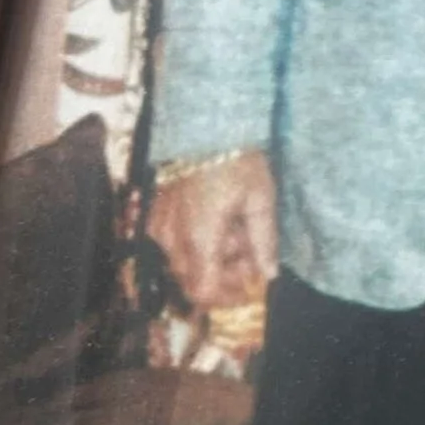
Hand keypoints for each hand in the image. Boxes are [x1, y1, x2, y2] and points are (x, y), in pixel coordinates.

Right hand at [148, 150, 278, 310]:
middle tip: (251, 257)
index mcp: (199, 237)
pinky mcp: (155, 213)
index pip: (202, 290)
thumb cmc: (236, 159)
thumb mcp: (260, 199)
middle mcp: (172, 237)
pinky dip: (197, 242)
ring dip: (212, 258)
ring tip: (240, 230)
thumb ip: (263, 242)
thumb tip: (269, 274)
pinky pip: (174, 243)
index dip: (224, 299)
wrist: (204, 124)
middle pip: (193, 279)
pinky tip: (219, 221)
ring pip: (184, 261)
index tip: (247, 291)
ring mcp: (159, 225)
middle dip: (223, 277)